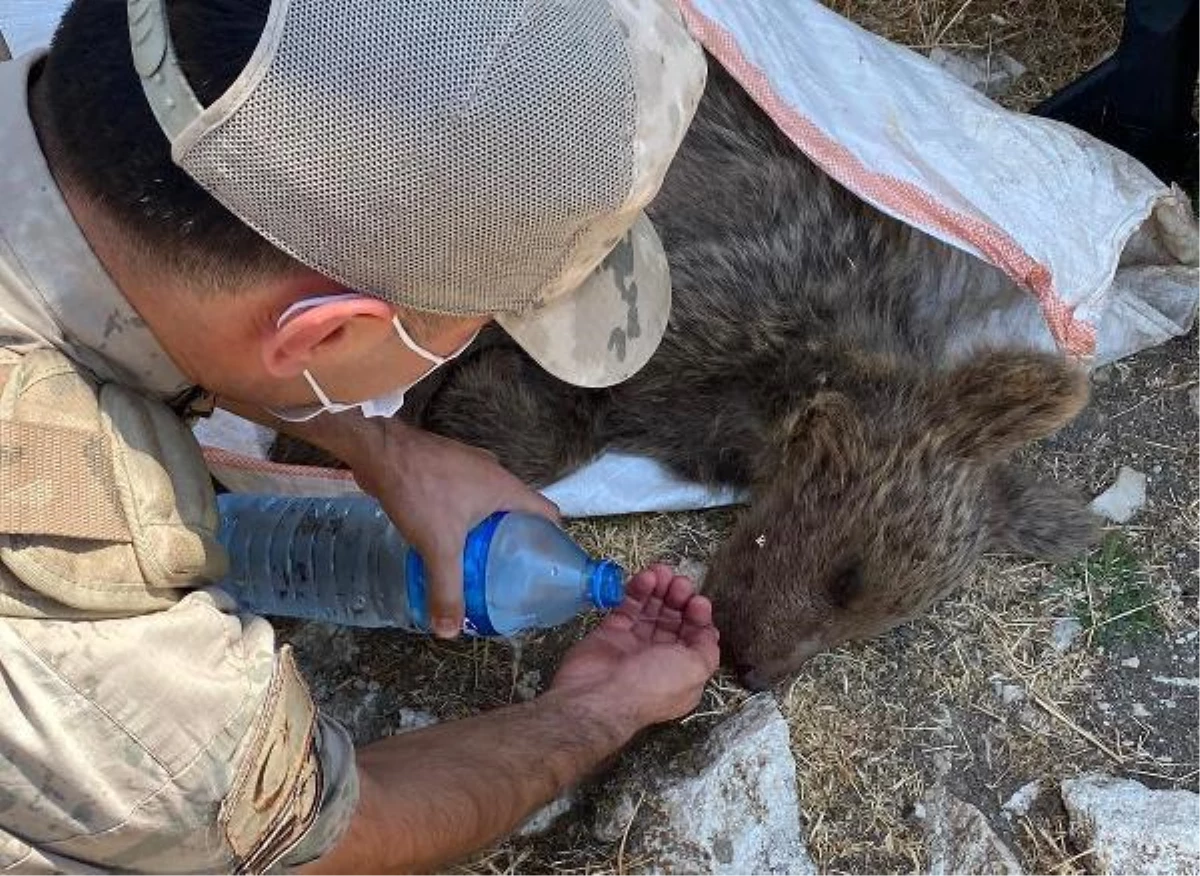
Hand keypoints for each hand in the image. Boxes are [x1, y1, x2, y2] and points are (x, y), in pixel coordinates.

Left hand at [350, 421, 559, 638]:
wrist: (379, 449)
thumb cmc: (419, 489)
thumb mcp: (438, 546)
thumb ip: (447, 589)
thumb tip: (449, 632)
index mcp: (506, 487)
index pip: (548, 513)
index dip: (553, 540)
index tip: (546, 566)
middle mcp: (494, 473)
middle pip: (520, 510)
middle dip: (516, 540)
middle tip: (510, 571)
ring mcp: (470, 466)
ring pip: (491, 502)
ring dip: (489, 527)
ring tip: (479, 558)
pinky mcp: (446, 466)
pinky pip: (467, 494)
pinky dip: (465, 515)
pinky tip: (447, 535)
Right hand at [550, 565, 719, 733]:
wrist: (600, 695)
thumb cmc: (652, 684)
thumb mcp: (695, 669)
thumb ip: (707, 648)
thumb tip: (709, 632)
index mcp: (683, 671)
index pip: (695, 636)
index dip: (698, 616)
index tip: (697, 601)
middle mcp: (660, 658)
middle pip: (674, 620)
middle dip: (679, 598)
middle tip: (679, 583)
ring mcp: (634, 644)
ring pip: (651, 610)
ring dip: (660, 589)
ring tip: (662, 572)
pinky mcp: (612, 631)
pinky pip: (628, 606)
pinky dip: (638, 590)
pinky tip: (646, 577)